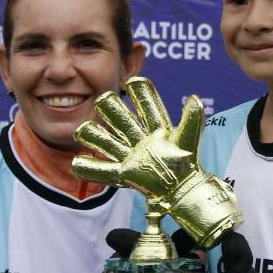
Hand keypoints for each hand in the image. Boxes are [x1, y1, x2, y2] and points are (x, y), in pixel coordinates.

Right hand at [71, 77, 240, 248]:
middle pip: (120, 119)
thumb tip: (194, 98)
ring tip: (84, 130)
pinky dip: (90, 169)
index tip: (134, 82)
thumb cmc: (186, 164)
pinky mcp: (124, 174)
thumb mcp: (188, 139)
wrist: (182, 190)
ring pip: (107, 141)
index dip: (141, 93)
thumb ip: (192, 119)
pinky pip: (103, 171)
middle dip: (110, 108)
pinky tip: (78, 163)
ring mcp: (130, 156)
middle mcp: (140, 139)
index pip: (147, 107)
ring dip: (94, 135)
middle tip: (105, 101)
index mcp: (157, 129)